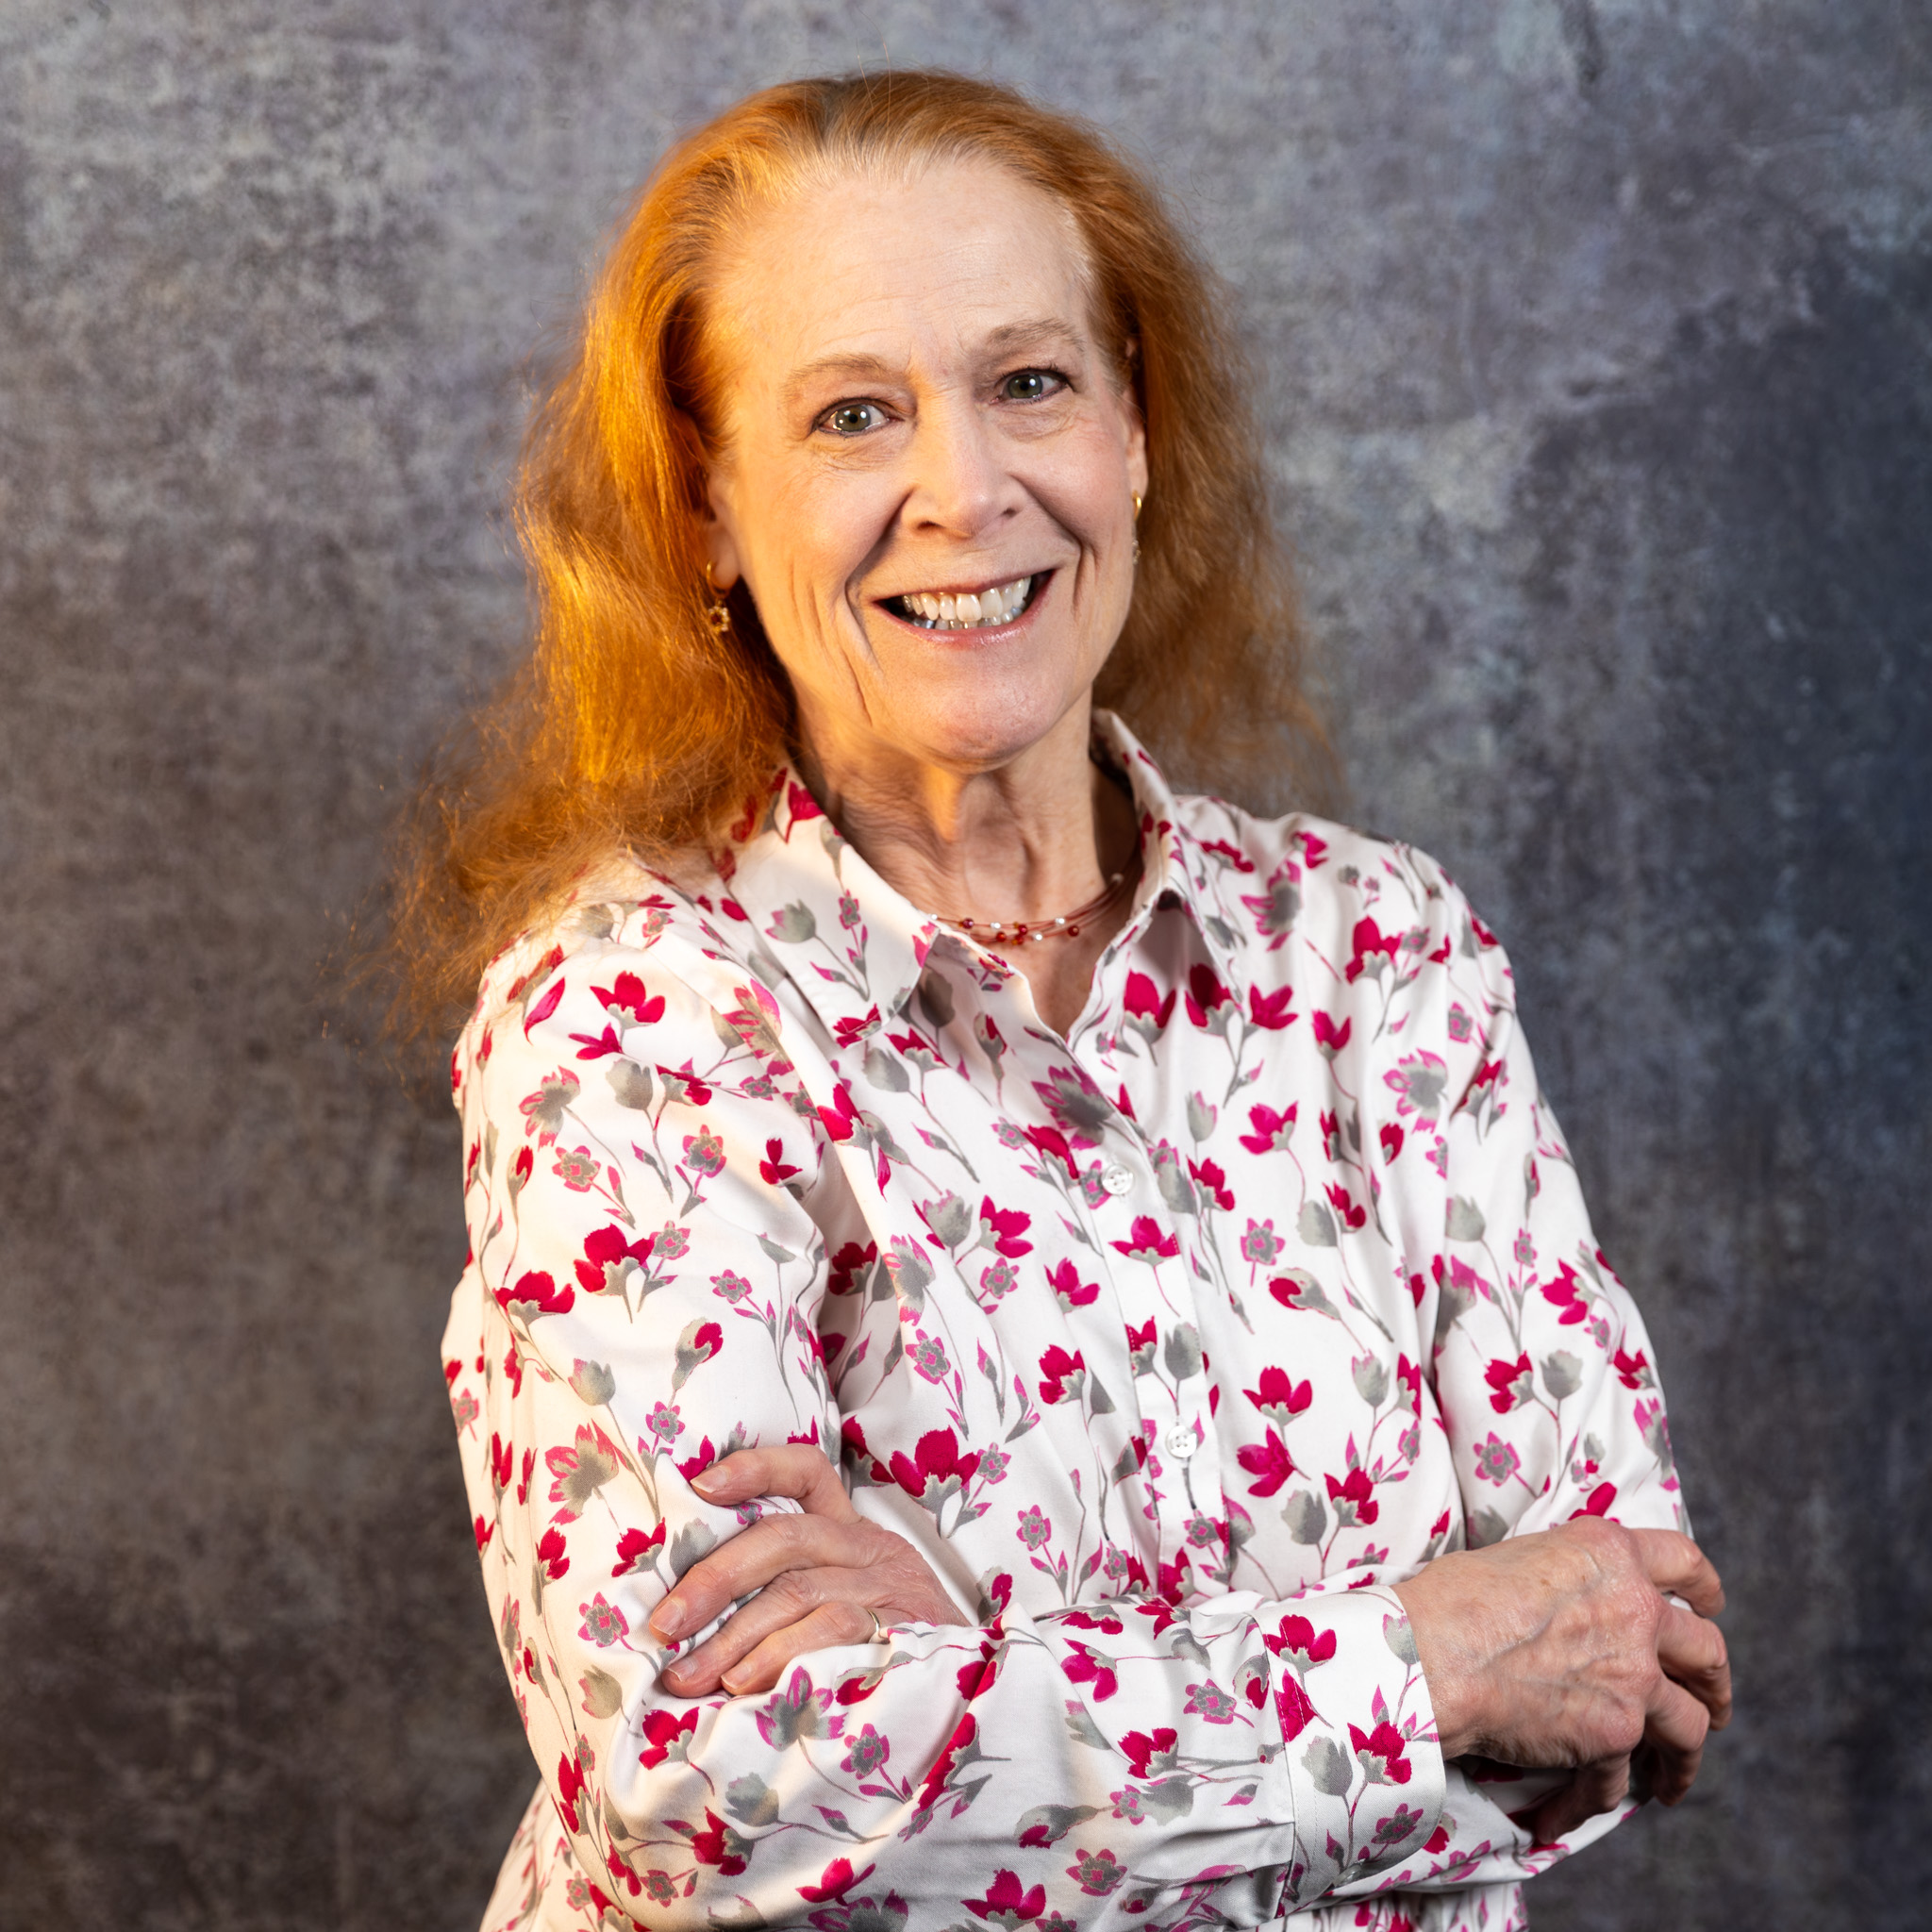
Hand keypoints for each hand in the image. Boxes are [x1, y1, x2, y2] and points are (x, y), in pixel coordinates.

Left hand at [647, 1443, 967, 1695]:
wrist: (977, 1702)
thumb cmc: (889, 1662)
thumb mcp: (843, 1613)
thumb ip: (785, 1601)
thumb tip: (688, 1624)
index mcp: (853, 1535)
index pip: (808, 1470)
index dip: (755, 1467)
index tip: (701, 1485)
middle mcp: (873, 1550)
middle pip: (784, 1537)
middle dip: (713, 1579)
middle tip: (664, 1625)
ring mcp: (892, 1589)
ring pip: (799, 1590)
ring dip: (733, 1637)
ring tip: (687, 1678)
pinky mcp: (905, 1630)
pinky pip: (832, 1632)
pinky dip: (780, 1658)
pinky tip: (745, 1688)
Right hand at [1393, 1518, 1731, 1842]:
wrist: (1436, 1652)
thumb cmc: (1456, 1597)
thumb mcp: (1523, 1556)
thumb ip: (1569, 1577)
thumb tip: (1568, 1604)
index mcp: (1612, 1555)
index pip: (1683, 1562)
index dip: (1705, 1586)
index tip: (1710, 1604)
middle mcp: (1637, 1612)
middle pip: (1707, 1651)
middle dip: (1714, 1682)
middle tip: (1709, 1700)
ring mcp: (1634, 1676)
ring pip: (1690, 1726)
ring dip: (1684, 1757)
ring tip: (1671, 1778)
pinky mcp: (1614, 1733)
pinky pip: (1616, 1779)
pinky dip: (1592, 1800)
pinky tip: (1570, 1812)